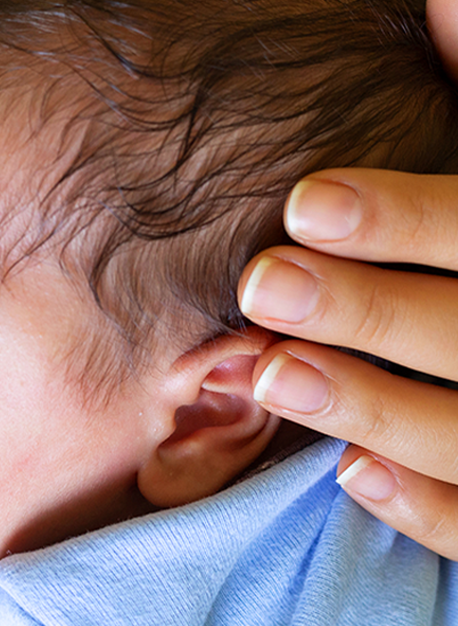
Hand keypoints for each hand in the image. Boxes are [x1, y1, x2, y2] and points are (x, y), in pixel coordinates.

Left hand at [238, 169, 457, 558]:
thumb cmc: (440, 299)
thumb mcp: (444, 258)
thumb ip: (412, 233)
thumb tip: (301, 196)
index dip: (407, 219)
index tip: (304, 205)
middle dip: (368, 310)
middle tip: (262, 285)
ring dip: (373, 405)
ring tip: (275, 375)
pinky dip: (425, 505)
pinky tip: (350, 471)